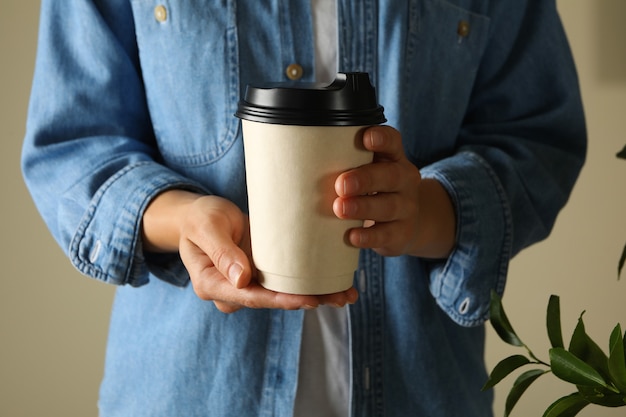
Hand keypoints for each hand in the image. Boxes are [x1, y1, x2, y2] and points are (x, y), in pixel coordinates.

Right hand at [143, 191, 357, 312]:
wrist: (201, 215)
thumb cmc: (200, 218)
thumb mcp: (206, 228)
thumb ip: (222, 253)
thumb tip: (242, 281)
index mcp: (213, 285)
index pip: (251, 297)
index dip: (280, 300)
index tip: (308, 300)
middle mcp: (234, 291)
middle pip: (273, 301)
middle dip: (307, 300)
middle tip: (340, 297)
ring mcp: (249, 284)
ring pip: (284, 294)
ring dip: (316, 295)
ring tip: (347, 294)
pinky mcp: (262, 274)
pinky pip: (287, 281)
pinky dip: (311, 282)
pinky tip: (336, 283)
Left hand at [333, 126, 455, 258]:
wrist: (402, 224)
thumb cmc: (372, 190)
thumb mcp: (365, 172)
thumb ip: (343, 163)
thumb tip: (302, 159)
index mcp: (393, 158)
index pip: (393, 141)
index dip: (382, 138)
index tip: (366, 138)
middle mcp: (405, 180)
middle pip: (391, 176)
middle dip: (365, 179)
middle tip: (341, 184)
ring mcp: (406, 208)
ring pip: (388, 206)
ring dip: (363, 207)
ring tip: (340, 209)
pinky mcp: (402, 233)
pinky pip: (387, 234)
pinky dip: (368, 236)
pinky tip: (352, 236)